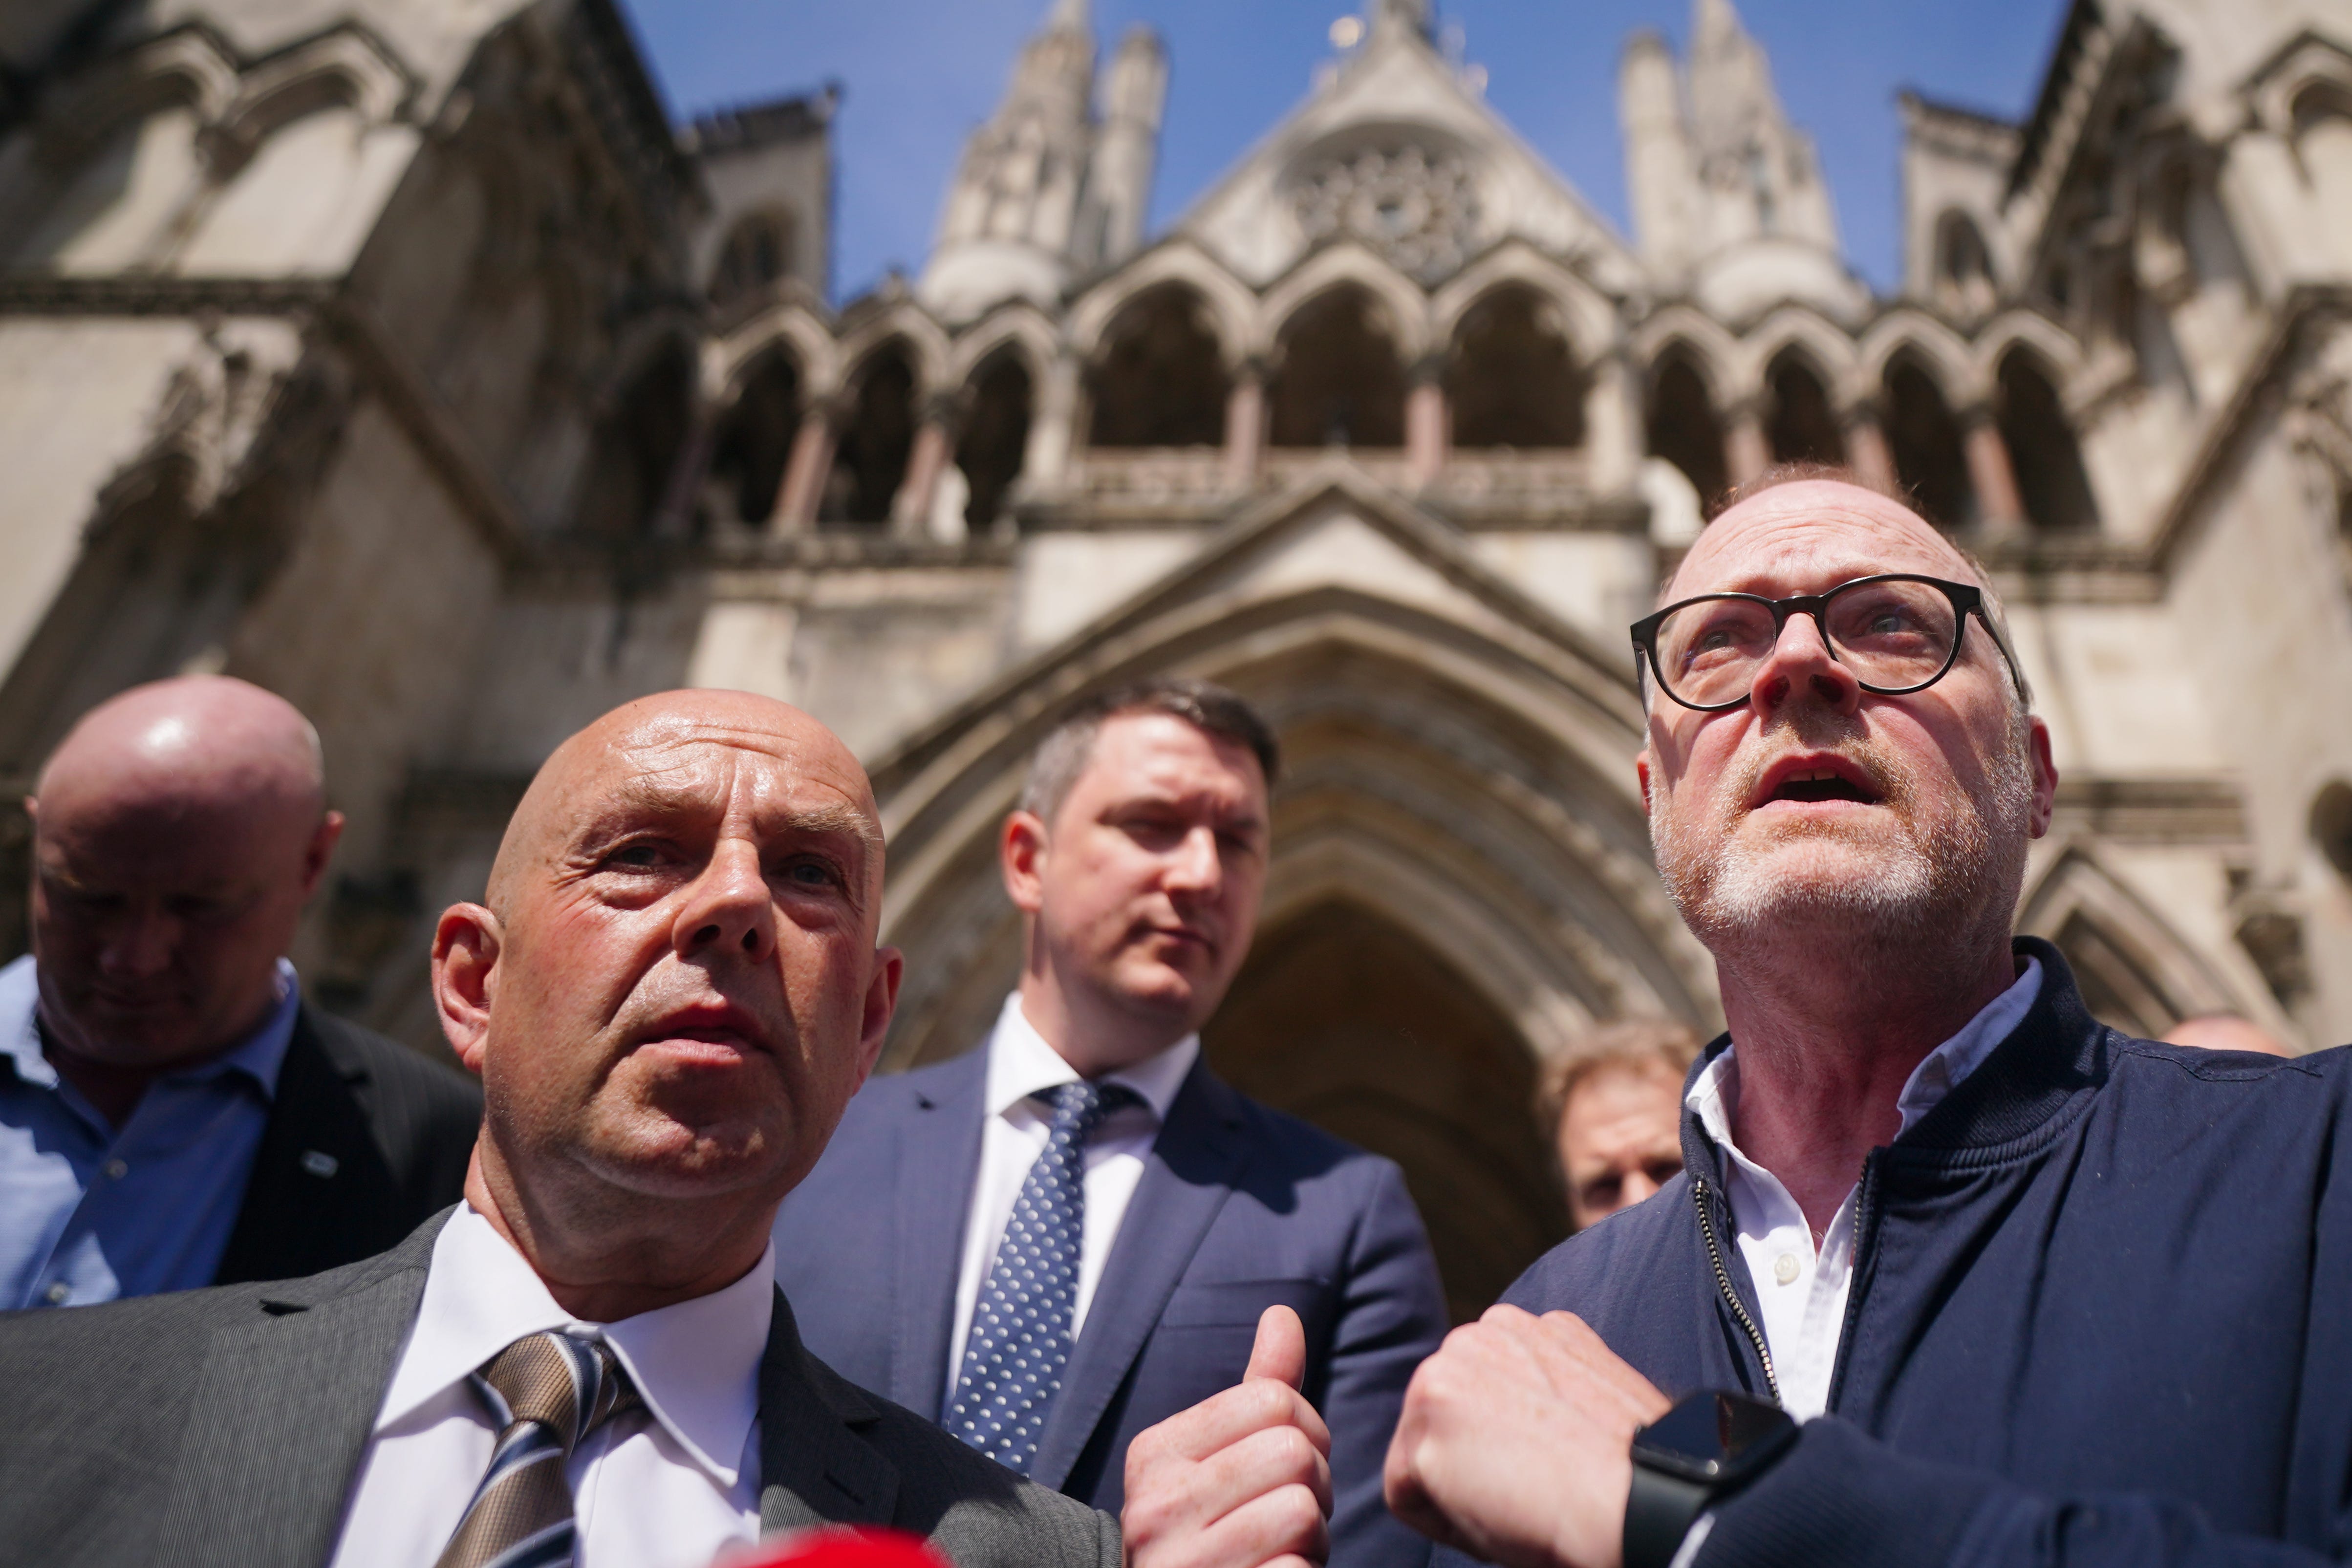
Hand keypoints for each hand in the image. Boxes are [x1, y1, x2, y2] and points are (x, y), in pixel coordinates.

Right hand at [1123, 1305, 1333, 1567]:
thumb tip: (1282, 1314)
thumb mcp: (1225, 1460)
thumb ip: (1258, 1389)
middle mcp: (1155, 1505)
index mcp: (1156, 1454)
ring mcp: (1182, 1563)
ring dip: (1313, 1541)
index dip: (1305, 1435)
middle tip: (1287, 1521)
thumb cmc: (1217, 1539)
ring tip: (1280, 1554)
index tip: (1284, 1473)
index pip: (1275, 1400)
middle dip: (1313, 1489)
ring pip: (1304, 1511)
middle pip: (1294, 1453)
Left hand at [1384, 1306, 1670, 1567]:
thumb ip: (1539, 1388)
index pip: (1481, 1391)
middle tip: (1526, 1496)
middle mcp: (1483, 1331)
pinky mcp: (1425, 1416)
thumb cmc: (1624, 1477)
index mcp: (1527, 1327)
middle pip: (1444, 1417)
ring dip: (1456, 1490)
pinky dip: (1441, 1523)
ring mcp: (1448, 1368)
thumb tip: (1513, 1421)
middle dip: (1472, 1462)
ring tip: (1516, 1506)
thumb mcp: (1583, 1401)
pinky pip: (1403, 1491)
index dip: (1505, 1448)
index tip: (1542, 1474)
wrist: (1639, 1499)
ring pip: (1421, 1452)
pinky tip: (1494, 1519)